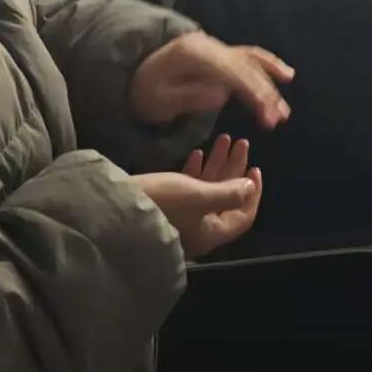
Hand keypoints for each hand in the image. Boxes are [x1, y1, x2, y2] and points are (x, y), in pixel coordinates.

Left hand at [129, 31, 293, 128]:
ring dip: (271, 82)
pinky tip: (285, 74)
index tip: (266, 115)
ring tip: (284, 107)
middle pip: (244, 67)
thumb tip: (221, 95)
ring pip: (250, 60)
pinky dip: (268, 64)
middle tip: (279, 119)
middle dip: (265, 93)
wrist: (136, 71)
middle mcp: (209, 46)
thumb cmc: (145, 91)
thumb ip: (189, 97)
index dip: (252, 92)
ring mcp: (216, 47)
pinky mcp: (220, 54)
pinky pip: (248, 56)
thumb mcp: (158, 100)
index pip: (230, 72)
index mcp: (193, 55)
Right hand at [134, 139, 261, 256]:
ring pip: (208, 189)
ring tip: (224, 138)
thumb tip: (250, 186)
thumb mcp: (200, 195)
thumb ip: (229, 192)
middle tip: (240, 142)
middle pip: (226, 197)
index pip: (244, 215)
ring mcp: (183, 218)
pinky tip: (197, 153)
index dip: (253, 192)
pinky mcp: (166, 206)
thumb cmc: (164, 203)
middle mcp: (200, 228)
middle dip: (234, 169)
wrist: (117, 209)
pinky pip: (188, 189)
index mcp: (213, 232)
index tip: (254, 167)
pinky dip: (195, 171)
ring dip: (217, 164)